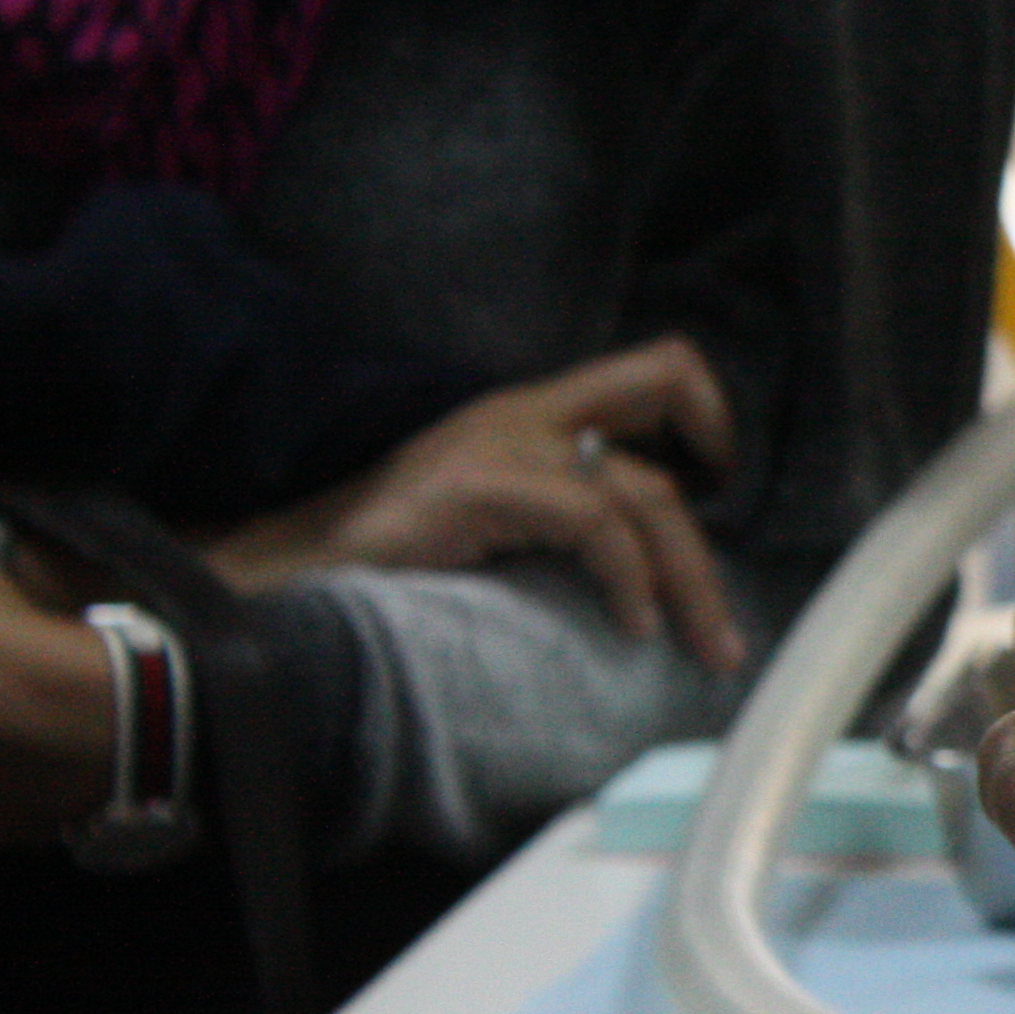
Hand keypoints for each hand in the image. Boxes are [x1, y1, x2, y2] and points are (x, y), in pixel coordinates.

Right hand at [209, 334, 745, 670]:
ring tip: (701, 646)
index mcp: (530, 417)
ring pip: (643, 491)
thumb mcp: (496, 533)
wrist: (289, 582)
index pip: (650, 368)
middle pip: (665, 394)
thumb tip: (654, 585)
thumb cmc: (391, 571)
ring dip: (688, 580)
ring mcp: (500, 443)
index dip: (707, 409)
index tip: (724, 482)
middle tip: (725, 623)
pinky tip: (632, 626)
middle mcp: (522, 413)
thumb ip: (563, 530)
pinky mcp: (479, 485)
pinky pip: (593, 522)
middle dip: (709, 519)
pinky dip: (629, 579)